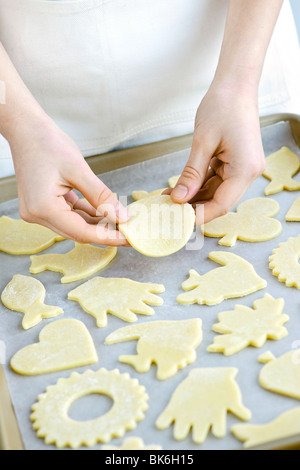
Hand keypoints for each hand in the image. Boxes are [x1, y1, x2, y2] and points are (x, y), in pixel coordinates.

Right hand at [10, 117, 128, 245]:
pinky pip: (68, 215)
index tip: (128, 238)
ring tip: (119, 219)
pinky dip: (85, 214)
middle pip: (77, 232)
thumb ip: (101, 196)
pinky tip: (103, 211)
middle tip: (128, 230)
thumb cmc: (47, 143)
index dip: (107, 237)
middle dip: (103, 231)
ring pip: (74, 225)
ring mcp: (38, 211)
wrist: (25, 129)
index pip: (81, 232)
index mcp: (43, 208)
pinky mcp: (42, 205)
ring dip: (96, 223)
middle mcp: (37, 215)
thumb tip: (122, 216)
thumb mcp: (79, 170)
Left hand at [168, 84, 265, 223]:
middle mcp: (248, 172)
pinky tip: (179, 187)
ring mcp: (242, 167)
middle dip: (193, 207)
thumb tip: (179, 199)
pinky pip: (215, 180)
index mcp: (245, 169)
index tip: (178, 221)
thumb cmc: (223, 106)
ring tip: (168, 197)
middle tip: (168, 210)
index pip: (222, 204)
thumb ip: (191, 174)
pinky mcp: (235, 162)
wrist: (235, 84)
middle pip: (219, 200)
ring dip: (193, 196)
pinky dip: (198, 185)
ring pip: (215, 192)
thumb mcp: (202, 142)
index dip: (199, 215)